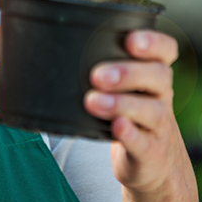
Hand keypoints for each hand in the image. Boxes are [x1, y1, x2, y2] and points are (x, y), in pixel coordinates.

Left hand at [84, 30, 200, 201]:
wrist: (151, 162)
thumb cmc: (126, 112)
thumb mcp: (120, 87)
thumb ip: (96, 67)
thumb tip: (35, 47)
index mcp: (154, 73)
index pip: (166, 49)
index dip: (153, 41)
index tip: (130, 39)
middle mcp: (161, 95)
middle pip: (158, 76)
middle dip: (128, 72)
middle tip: (97, 76)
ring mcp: (159, 125)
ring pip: (151, 109)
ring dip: (121, 103)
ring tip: (93, 102)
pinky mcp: (151, 151)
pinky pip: (143, 142)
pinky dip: (129, 134)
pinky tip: (116, 127)